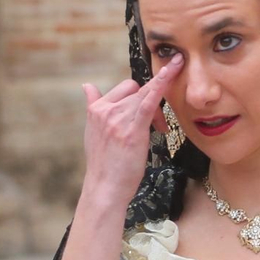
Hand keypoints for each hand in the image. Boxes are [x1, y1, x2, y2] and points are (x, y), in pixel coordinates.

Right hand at [79, 55, 183, 208]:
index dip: (138, 95)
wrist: (105, 188)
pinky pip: (150, 100)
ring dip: (158, 109)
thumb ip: (93, 106)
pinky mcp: (132, 129)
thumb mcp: (93, 132)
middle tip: (156, 126)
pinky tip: (172, 71)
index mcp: (96, 109)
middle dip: (149, 101)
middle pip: (136, 89)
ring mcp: (118, 118)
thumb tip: (87, 85)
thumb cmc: (104, 164)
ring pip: (145, 94)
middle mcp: (105, 110)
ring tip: (160, 128)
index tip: (154, 88)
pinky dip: (162, 83)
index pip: (123, 89)